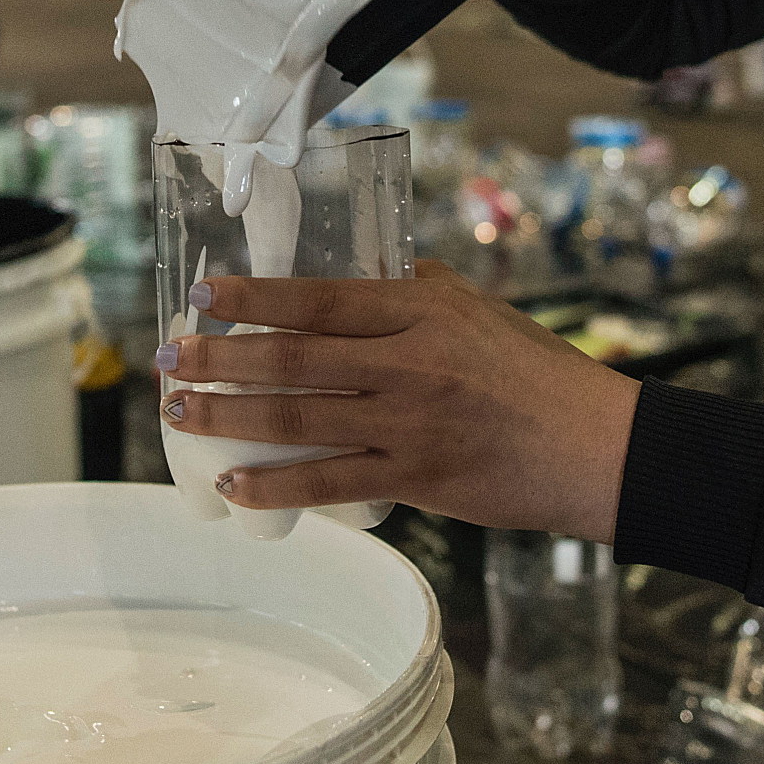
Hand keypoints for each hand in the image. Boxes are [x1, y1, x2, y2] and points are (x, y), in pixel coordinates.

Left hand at [159, 262, 643, 538]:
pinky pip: (329, 482)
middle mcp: (409, 363)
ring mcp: (407, 424)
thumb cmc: (535, 373)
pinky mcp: (414, 477)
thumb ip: (414, 292)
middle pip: (294, 357)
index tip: (205, 295)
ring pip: (298, 418)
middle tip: (171, 358)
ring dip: (228, 417)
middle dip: (221, 358)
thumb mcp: (476, 310)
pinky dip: (275, 484)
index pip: (320, 299)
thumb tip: (354, 280)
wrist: (592, 447)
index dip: (255, 297)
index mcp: (422, 310)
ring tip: (180, 414)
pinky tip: (234, 483)